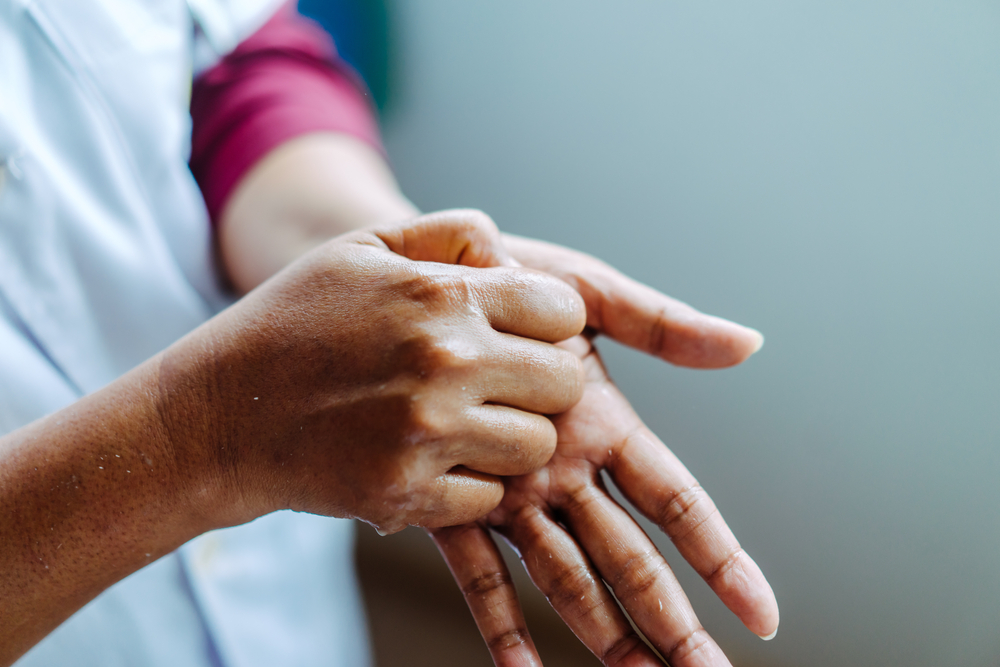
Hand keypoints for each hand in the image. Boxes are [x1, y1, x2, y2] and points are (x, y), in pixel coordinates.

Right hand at [160, 211, 585, 533]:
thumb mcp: (364, 247)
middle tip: (501, 385)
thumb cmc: (295, 320)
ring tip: (466, 425)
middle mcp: (444, 362)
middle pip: (565, 384)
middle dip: (542, 384)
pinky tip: (432, 460)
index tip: (523, 335)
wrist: (218, 413)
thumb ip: (451, 233)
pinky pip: (489, 499)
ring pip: (537, 448)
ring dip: (511, 440)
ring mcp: (426, 434)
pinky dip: (469, 486)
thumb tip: (515, 257)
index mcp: (441, 295)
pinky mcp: (406, 494)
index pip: (565, 312)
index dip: (550, 324)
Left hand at [429, 239, 776, 666]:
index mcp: (606, 426)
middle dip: (671, 621)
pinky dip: (498, 623)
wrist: (425, 277)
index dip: (720, 559)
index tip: (762, 616)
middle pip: (631, 559)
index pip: (676, 503)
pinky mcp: (453, 499)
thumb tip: (748, 344)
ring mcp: (513, 494)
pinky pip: (476, 572)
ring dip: (603, 634)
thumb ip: (660, 325)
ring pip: (568, 578)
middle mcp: (567, 473)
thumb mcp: (587, 292)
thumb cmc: (511, 281)